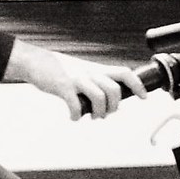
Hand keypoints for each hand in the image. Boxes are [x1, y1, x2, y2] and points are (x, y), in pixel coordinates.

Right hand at [6, 42, 140, 120]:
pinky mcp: (63, 87)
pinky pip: (76, 105)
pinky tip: (74, 117)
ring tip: (92, 116)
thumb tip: (108, 101)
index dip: (137, 85)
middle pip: (114, 90)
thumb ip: (96, 81)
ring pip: (100, 97)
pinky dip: (77, 116)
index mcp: (96, 69)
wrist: (35, 61)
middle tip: (105, 114)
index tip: (144, 97)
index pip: (124, 73)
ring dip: (99, 113)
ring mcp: (77, 79)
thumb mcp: (83, 70)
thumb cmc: (60, 69)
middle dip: (114, 107)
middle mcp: (90, 73)